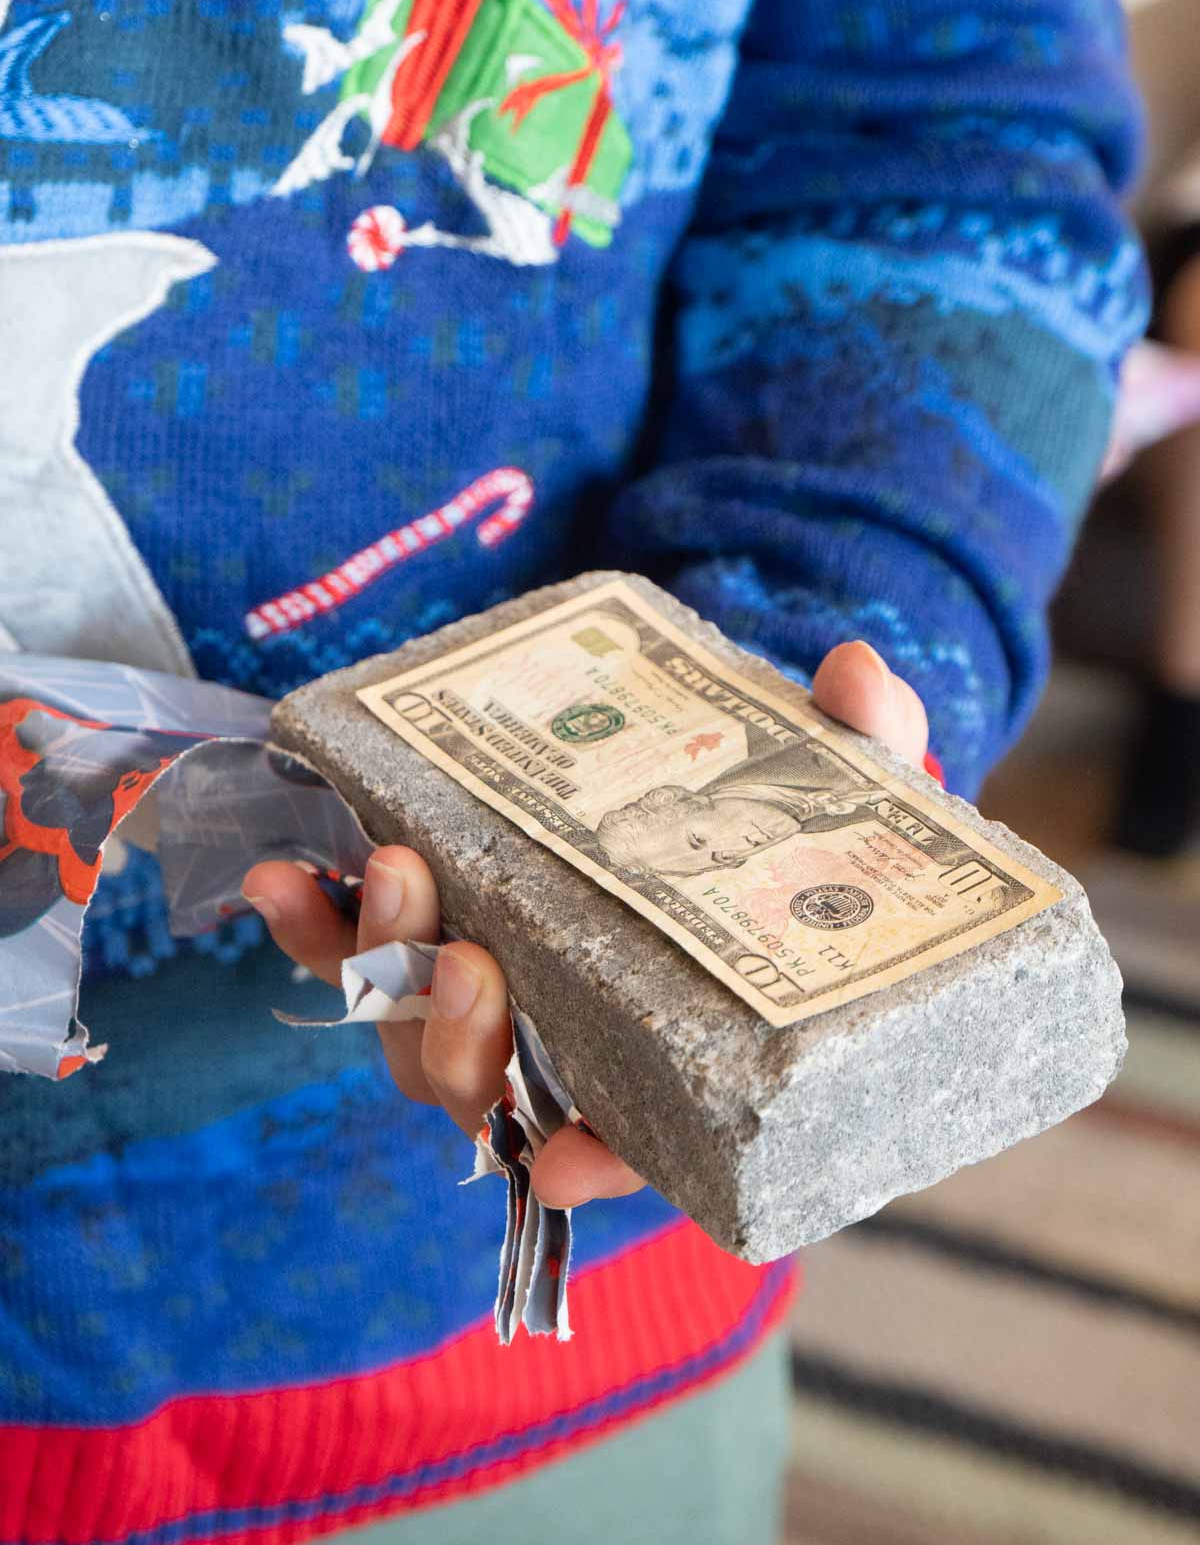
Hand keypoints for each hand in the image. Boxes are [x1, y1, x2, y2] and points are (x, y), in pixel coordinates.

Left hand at [243, 638, 927, 1207]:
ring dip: (388, 960)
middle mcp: (570, 1052)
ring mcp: (493, 1003)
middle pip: (497, 1090)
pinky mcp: (433, 939)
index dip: (597, 1166)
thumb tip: (859, 675)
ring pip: (414, 1027)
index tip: (566, 1160)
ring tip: (389, 869)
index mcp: (677, 1059)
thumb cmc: (797, 846)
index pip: (635, 1145)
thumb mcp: (848, 801)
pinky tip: (276, 874)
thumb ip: (864, 750)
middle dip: (467, 1040)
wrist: (725, 810)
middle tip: (472, 963)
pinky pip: (357, 957)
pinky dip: (315, 923)